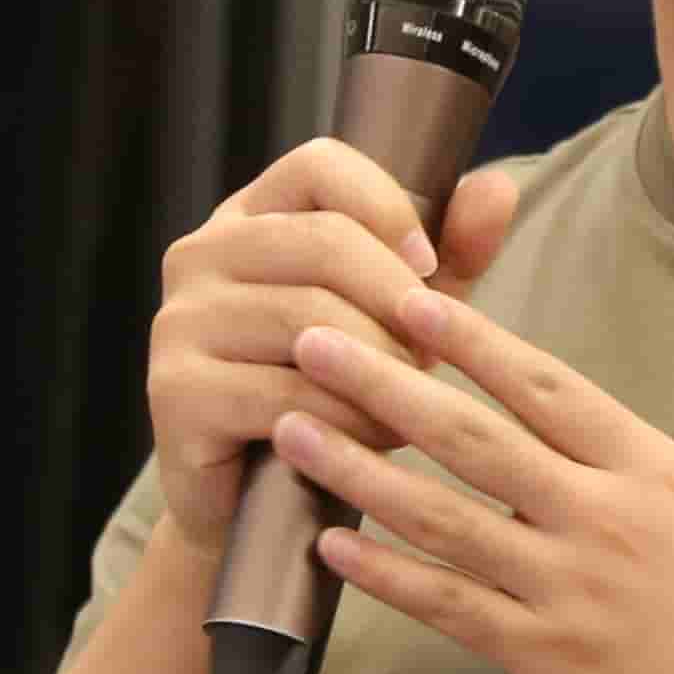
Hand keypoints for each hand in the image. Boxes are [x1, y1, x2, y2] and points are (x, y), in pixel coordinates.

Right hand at [143, 144, 522, 556]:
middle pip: (324, 242)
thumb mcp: (401, 316)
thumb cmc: (337, 395)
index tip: (428, 269)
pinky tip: (372, 442)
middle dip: (397, 304)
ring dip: (380, 371)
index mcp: (250, 215)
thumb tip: (497, 188)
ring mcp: (179, 321)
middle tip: (430, 355)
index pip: (321, 166)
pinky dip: (347, 422)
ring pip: (310, 321)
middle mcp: (200, 254)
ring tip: (408, 405)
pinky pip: (286, 394)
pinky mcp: (176, 393)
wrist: (263, 507)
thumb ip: (451, 252)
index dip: (389, 209)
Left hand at [272, 287, 673, 673]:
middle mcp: (598, 519)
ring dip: (358, 471)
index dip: (474, 340)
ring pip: (442, 519)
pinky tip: (332, 545)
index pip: (546, 388)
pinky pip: (448, 608)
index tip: (410, 298)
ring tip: (290, 432)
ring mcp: (566, 591)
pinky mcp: (547, 660)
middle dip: (385, 383)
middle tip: (311, 339)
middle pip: (473, 437)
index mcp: (653, 472)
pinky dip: (385, 576)